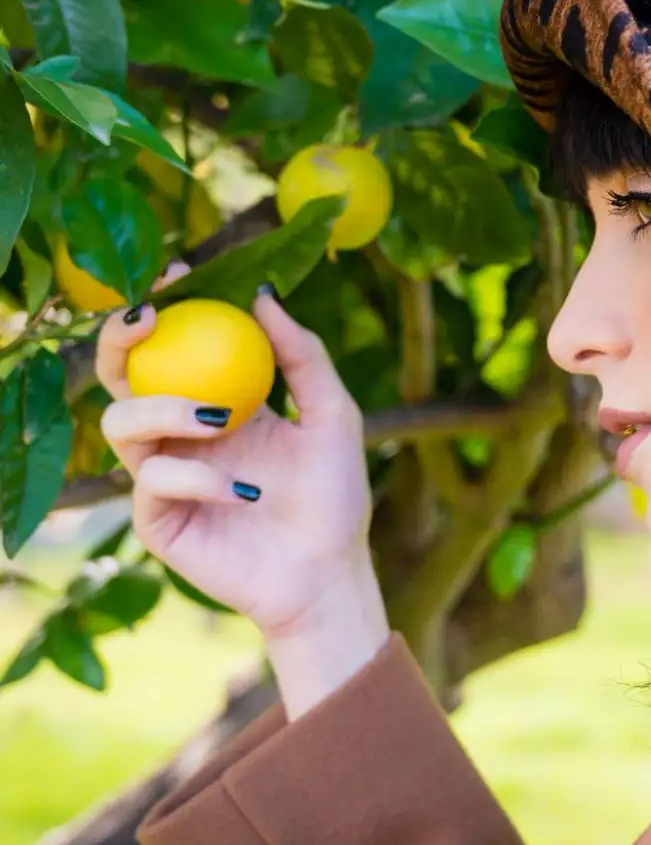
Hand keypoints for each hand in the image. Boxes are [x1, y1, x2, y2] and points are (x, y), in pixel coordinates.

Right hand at [97, 268, 378, 641]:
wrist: (330, 570)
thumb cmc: (335, 494)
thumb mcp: (334, 413)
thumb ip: (304, 356)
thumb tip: (264, 294)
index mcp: (218, 402)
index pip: (175, 345)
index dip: (165, 307)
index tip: (176, 274)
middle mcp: (182, 434)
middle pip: (122, 376)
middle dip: (120, 340)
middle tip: (149, 316)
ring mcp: (164, 476)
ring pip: (121, 424)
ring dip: (164, 409)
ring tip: (220, 418)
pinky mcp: (158, 521)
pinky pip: (152, 483)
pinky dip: (197, 478)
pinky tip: (245, 492)